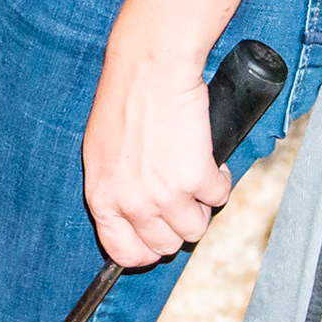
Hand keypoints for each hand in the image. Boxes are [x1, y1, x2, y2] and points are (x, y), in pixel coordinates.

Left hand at [82, 48, 232, 267]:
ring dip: (200, 204)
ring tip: (192, 173)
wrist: (148, 70)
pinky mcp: (195, 178)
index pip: (123, 252)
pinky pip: (219, 198)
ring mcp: (163, 194)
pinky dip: (219, 180)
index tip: (158, 238)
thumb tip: (134, 216)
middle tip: (180, 195)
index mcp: (101, 197)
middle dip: (177, 223)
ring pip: (196, 229)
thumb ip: (115, 189)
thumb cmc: (124, 102)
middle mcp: (130, 203)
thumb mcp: (101, 153)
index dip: (145, 250)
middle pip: (165, 245)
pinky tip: (206, 157)